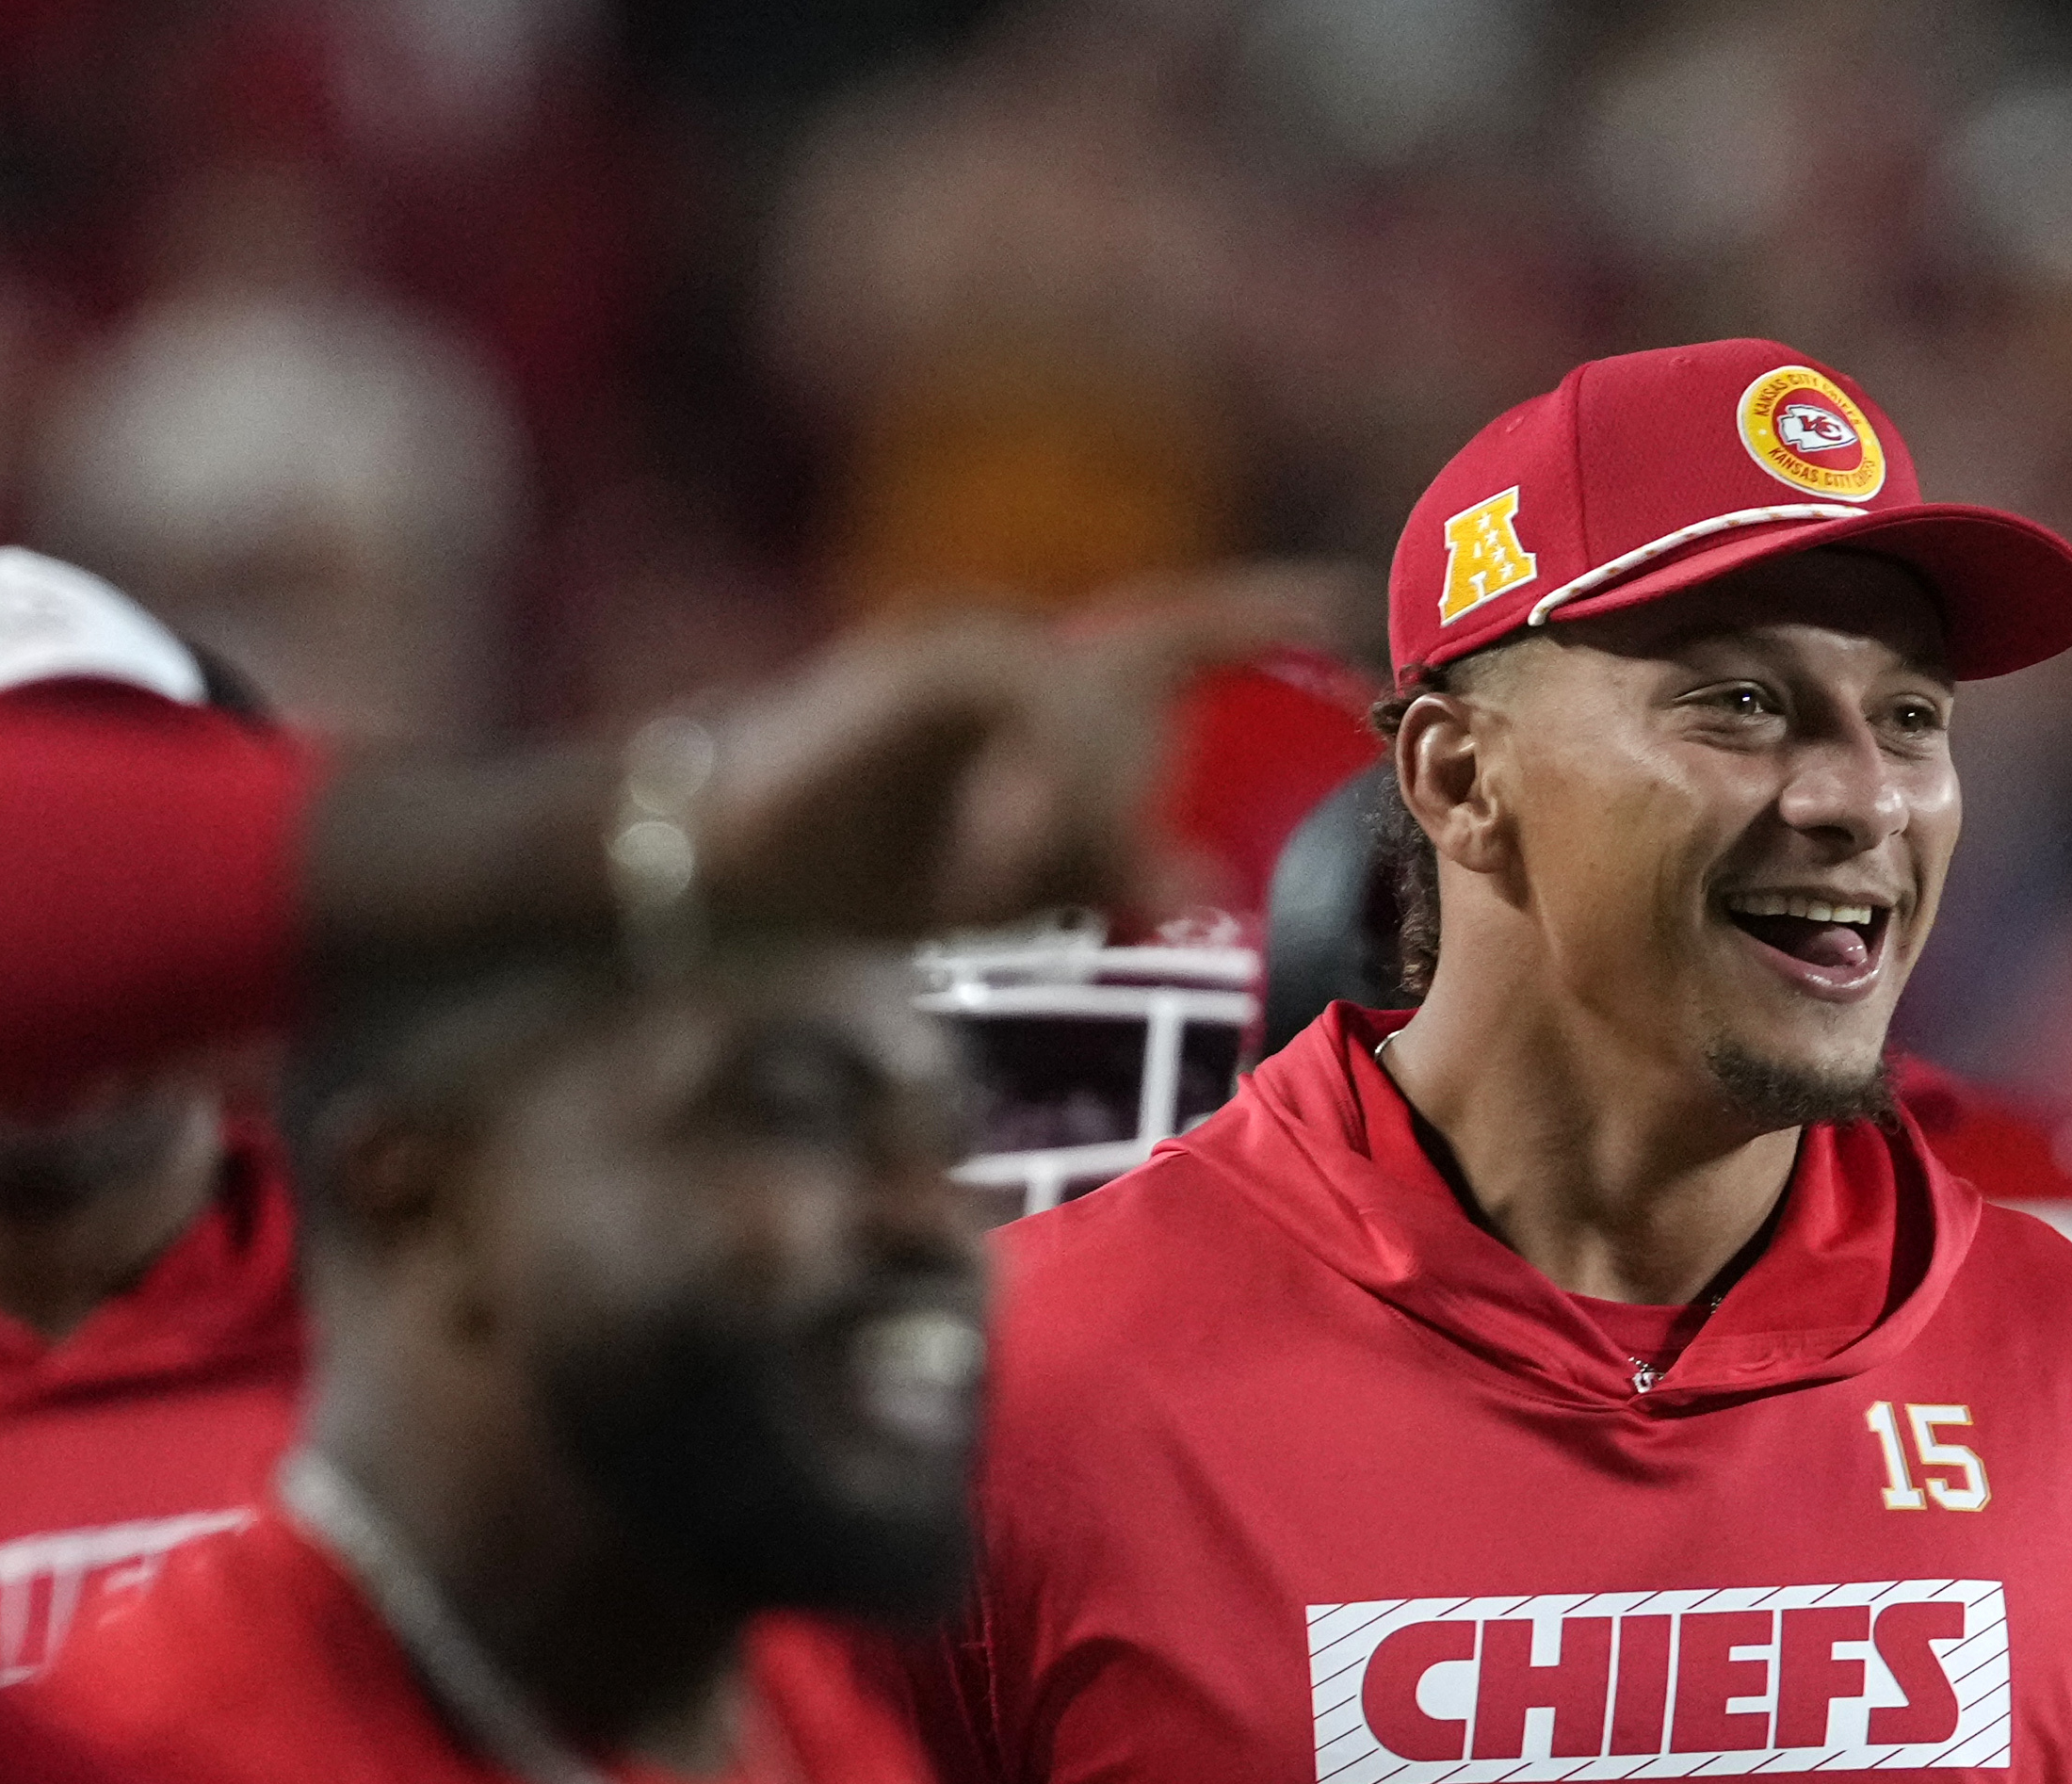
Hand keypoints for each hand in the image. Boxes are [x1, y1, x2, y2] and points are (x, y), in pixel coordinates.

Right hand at [694, 570, 1357, 942]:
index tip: (1345, 605)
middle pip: (1141, 683)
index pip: (1176, 634)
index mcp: (1043, 692)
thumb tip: (1207, 891)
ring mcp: (963, 648)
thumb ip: (1103, 868)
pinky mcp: (917, 666)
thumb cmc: (863, 870)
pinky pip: (1022, 703)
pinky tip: (1010, 847)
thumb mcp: (1007, 883)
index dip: (1260, 611)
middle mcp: (1011, 650)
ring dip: (1094, 806)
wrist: (726, 870)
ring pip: (1088, 704)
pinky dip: (1032, 782)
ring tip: (1067, 881)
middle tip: (1140, 881)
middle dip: (1145, 795)